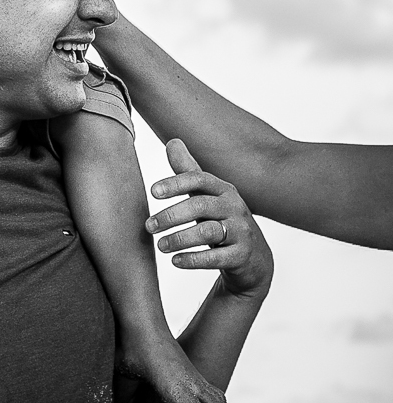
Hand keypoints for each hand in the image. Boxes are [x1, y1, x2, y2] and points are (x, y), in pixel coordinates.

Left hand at [146, 140, 273, 299]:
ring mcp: (241, 232)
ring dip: (179, 239)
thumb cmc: (223, 220)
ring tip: (160, 246)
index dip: (176, 183)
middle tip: (148, 226)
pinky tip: (175, 261)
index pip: (199, 179)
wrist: (254, 258)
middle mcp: (234, 207)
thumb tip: (173, 141)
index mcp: (223, 190)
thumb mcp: (207, 196)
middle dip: (170, 215)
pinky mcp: (242, 256)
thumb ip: (188, 172)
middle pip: (200, 205)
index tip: (152, 191)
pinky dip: (194, 259)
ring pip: (208, 231)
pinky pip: (217, 257)